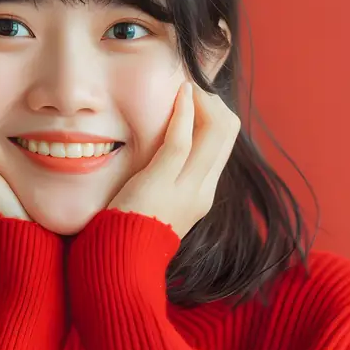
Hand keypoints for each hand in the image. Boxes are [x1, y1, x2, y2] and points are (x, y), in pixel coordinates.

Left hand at [107, 80, 240, 240]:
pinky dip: (184, 112)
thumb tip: (165, 153)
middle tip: (192, 86)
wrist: (121, 263)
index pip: (224, 142)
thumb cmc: (130, 230)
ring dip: (202, 100)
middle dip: (213, 101)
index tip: (196, 97)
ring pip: (215, 131)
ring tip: (186, 85)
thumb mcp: (159, 203)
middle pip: (228, 132)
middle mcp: (202, 190)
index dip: (215, 113)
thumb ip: (167, 180)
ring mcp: (187, 188)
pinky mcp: (163, 183)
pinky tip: (179, 94)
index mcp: (203, 194)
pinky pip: (181, 140)